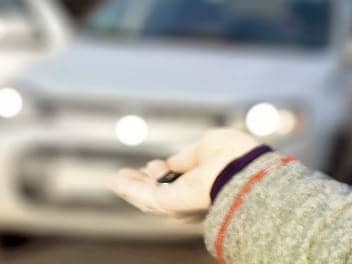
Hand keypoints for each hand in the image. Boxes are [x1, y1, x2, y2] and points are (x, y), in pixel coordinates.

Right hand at [107, 127, 263, 221]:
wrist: (239, 167)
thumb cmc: (231, 153)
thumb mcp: (205, 147)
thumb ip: (186, 158)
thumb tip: (171, 163)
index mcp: (204, 179)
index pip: (178, 180)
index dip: (164, 171)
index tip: (156, 162)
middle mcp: (192, 194)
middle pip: (160, 192)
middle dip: (143, 182)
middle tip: (126, 173)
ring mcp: (181, 201)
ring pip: (148, 197)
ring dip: (130, 187)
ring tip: (114, 178)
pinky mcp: (170, 204)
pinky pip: (144, 196)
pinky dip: (127, 188)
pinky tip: (112, 180)